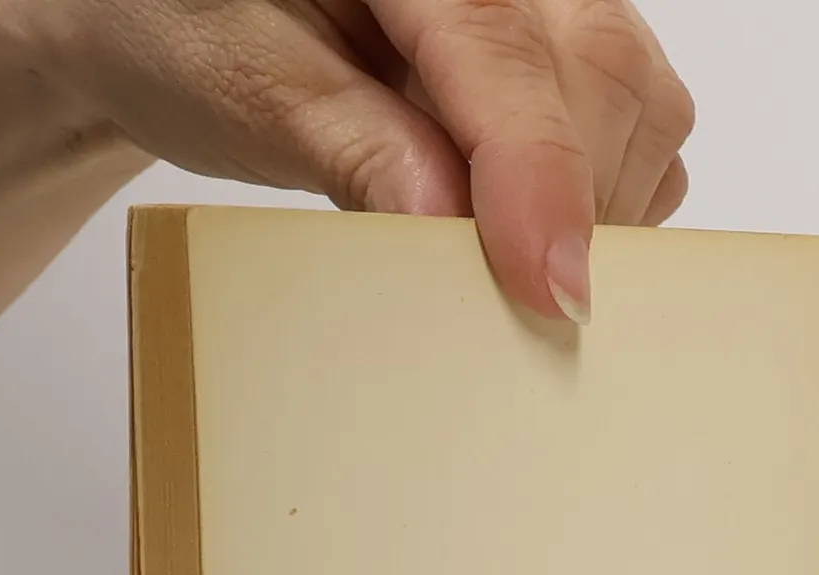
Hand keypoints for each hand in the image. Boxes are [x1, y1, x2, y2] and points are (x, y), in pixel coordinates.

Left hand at [0, 0, 695, 319]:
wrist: (179, 18)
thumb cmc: (192, 30)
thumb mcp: (249, 89)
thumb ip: (351, 144)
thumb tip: (444, 220)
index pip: (507, 56)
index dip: (540, 176)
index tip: (549, 287)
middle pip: (603, 74)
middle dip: (572, 201)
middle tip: (510, 301)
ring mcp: (547, 4)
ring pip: (639, 105)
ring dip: (591, 207)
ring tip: (494, 248)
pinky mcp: (566, 55)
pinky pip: (636, 129)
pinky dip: (597, 199)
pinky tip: (518, 222)